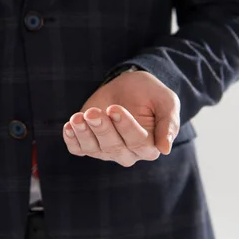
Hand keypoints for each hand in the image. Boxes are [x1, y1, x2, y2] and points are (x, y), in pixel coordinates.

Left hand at [63, 70, 179, 166]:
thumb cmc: (150, 94)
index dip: (125, 126)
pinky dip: (72, 140)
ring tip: (78, 117)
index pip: (137, 142)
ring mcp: (107, 151)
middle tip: (93, 112)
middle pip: (114, 146)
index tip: (114, 109)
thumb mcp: (166, 101)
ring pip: (94, 149)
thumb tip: (165, 149)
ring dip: (84, 133)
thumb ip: (168, 123)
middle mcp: (128, 153)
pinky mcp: (89, 144)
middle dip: (102, 128)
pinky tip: (69, 126)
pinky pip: (78, 149)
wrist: (128, 85)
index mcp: (150, 146)